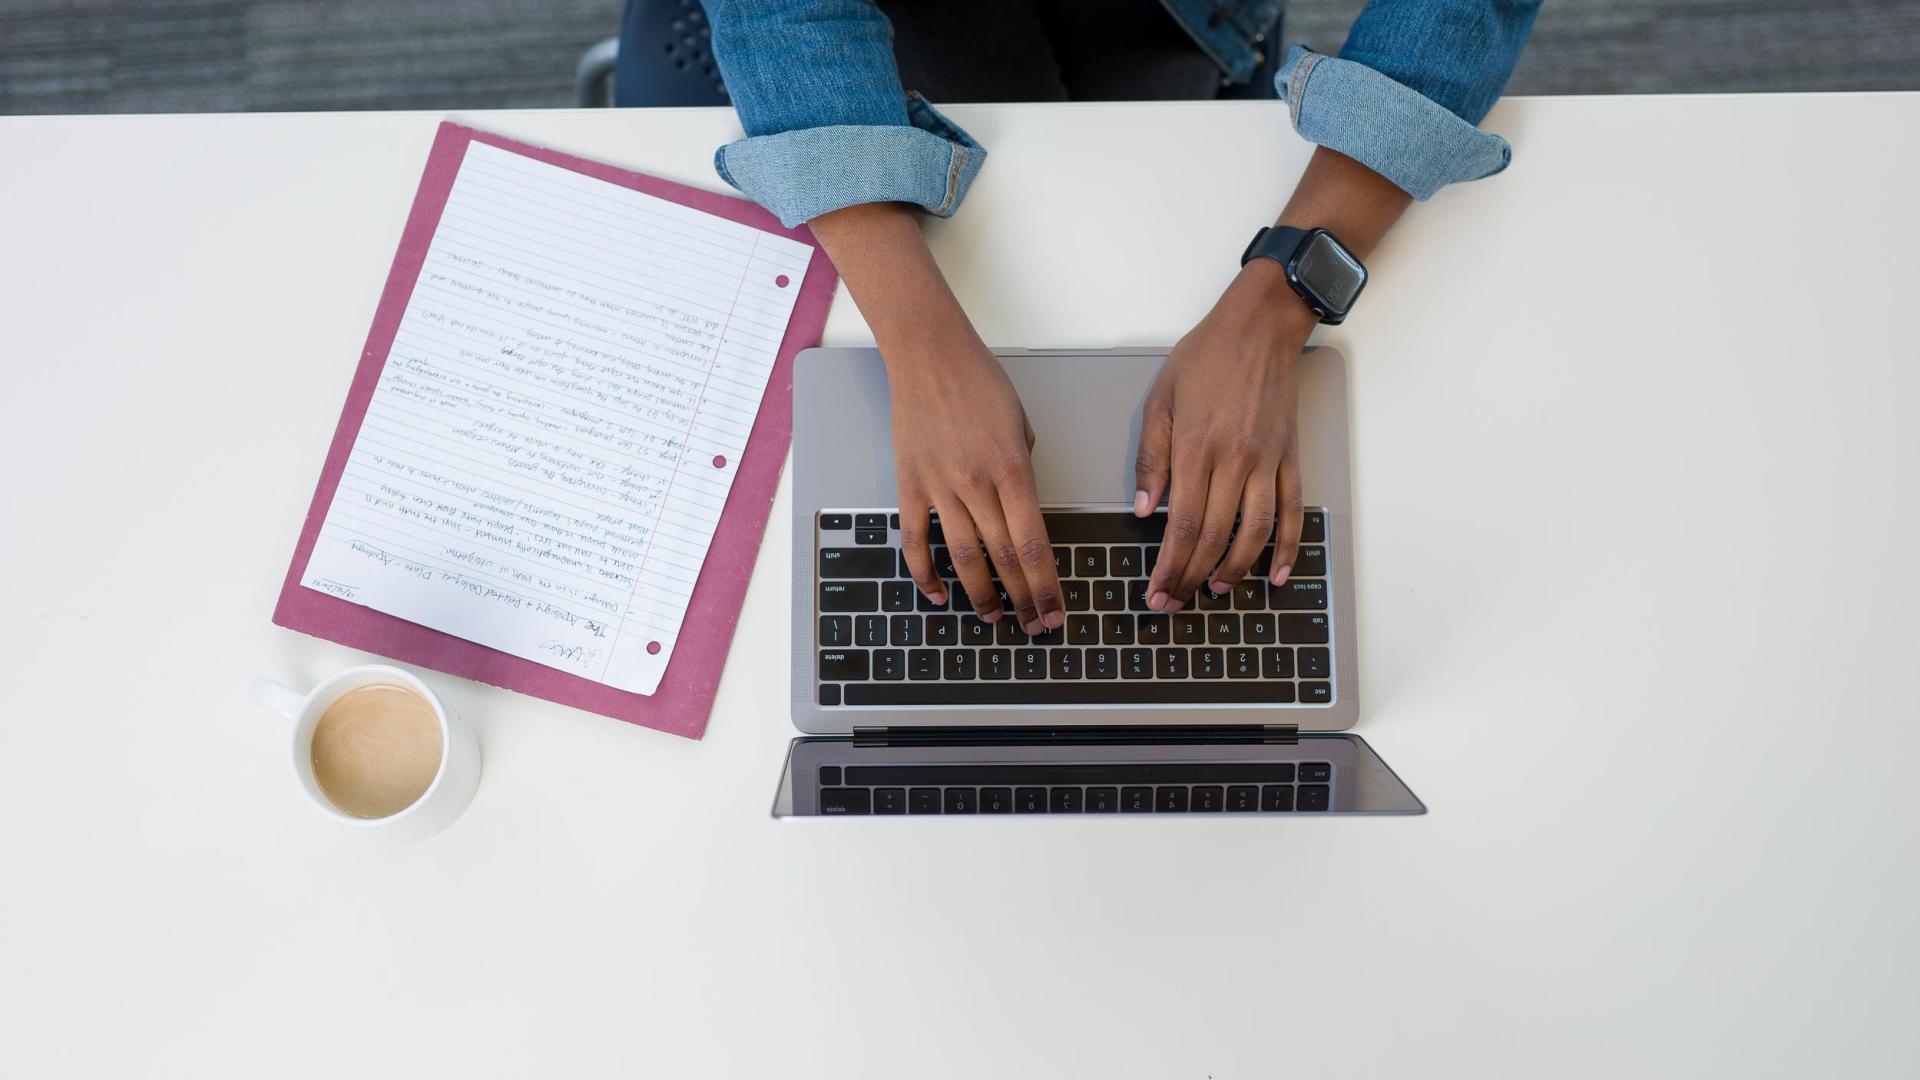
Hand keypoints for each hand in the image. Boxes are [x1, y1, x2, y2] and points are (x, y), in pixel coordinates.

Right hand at [890, 336, 1064, 634]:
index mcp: (1013, 470)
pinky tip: (940, 595)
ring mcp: (940, 487)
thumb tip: (1021, 508)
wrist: (929, 355)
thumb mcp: (1022, 425)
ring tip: (994, 618)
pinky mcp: (910, 485)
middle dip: (1024, 599)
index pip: (1034, 544)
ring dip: (981, 595)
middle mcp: (977, 484)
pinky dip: (926, 574)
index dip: (1046, 586)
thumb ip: (1023, 472)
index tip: (1055, 612)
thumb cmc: (981, 382)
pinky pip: (916, 540)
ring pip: (964, 557)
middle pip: (1004, 558)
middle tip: (1034, 626)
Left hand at [1135, 260, 1315, 610]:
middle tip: (1176, 602)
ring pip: (1254, 532)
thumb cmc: (1206, 357)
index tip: (1157, 592)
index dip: (1169, 566)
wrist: (1260, 326)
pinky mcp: (1290, 458)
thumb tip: (1146, 510)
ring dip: (1235, 569)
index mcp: (1196, 447)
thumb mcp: (1161, 399)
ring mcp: (1267, 461)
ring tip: (1216, 590)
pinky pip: (1291, 511)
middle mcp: (1234, 460)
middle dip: (1192, 577)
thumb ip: (1152, 457)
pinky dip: (1287, 548)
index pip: (1181, 524)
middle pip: (1213, 536)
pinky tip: (1277, 574)